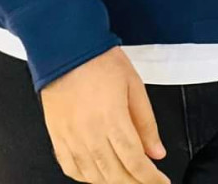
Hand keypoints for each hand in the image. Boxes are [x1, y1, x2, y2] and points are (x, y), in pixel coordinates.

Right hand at [39, 46, 171, 182]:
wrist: (66, 47)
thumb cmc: (99, 60)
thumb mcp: (134, 85)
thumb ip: (146, 122)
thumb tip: (156, 151)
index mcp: (111, 118)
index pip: (134, 161)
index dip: (150, 178)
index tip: (161, 182)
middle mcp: (89, 132)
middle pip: (114, 174)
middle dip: (134, 183)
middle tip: (147, 182)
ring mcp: (70, 137)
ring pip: (93, 176)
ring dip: (112, 183)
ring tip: (127, 179)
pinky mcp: (57, 136)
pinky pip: (71, 168)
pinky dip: (86, 177)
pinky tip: (98, 174)